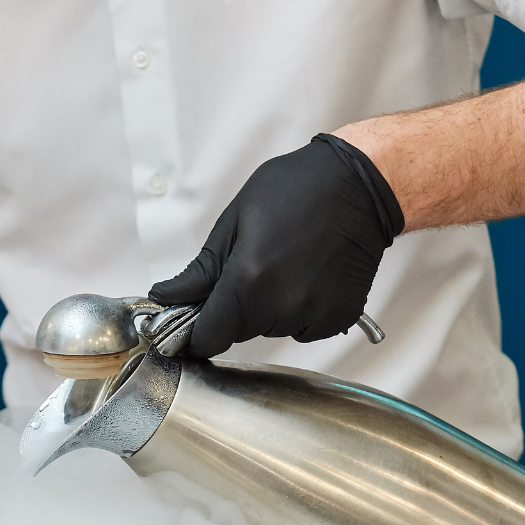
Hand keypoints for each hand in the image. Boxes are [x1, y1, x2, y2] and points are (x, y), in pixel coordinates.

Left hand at [150, 133, 402, 359]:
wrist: (359, 187)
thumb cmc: (296, 191)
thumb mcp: (236, 221)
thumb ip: (201, 271)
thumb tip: (165, 297)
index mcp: (249, 281)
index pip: (209, 337)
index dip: (196, 334)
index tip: (193, 324)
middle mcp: (282, 306)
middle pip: (240, 333)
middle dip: (236, 310)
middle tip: (254, 268)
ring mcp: (314, 315)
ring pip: (273, 330)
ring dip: (270, 310)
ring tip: (288, 266)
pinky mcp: (339, 319)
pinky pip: (305, 328)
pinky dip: (301, 311)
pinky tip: (311, 276)